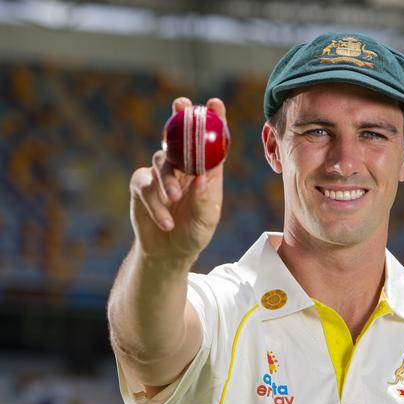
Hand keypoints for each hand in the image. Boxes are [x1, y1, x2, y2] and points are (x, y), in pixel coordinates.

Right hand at [129, 97, 225, 261]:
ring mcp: (160, 174)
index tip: (215, 103)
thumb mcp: (206, 220)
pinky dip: (155, 203)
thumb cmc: (194, 233)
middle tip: (181, 106)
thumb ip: (204, 199)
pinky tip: (166, 221)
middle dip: (180, 117)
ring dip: (168, 179)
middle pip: (180, 135)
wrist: (169, 253)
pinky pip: (145, 185)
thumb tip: (201, 176)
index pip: (211, 141)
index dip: (213, 119)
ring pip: (161, 160)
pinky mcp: (141, 186)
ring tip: (174, 199)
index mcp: (205, 170)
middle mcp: (183, 167)